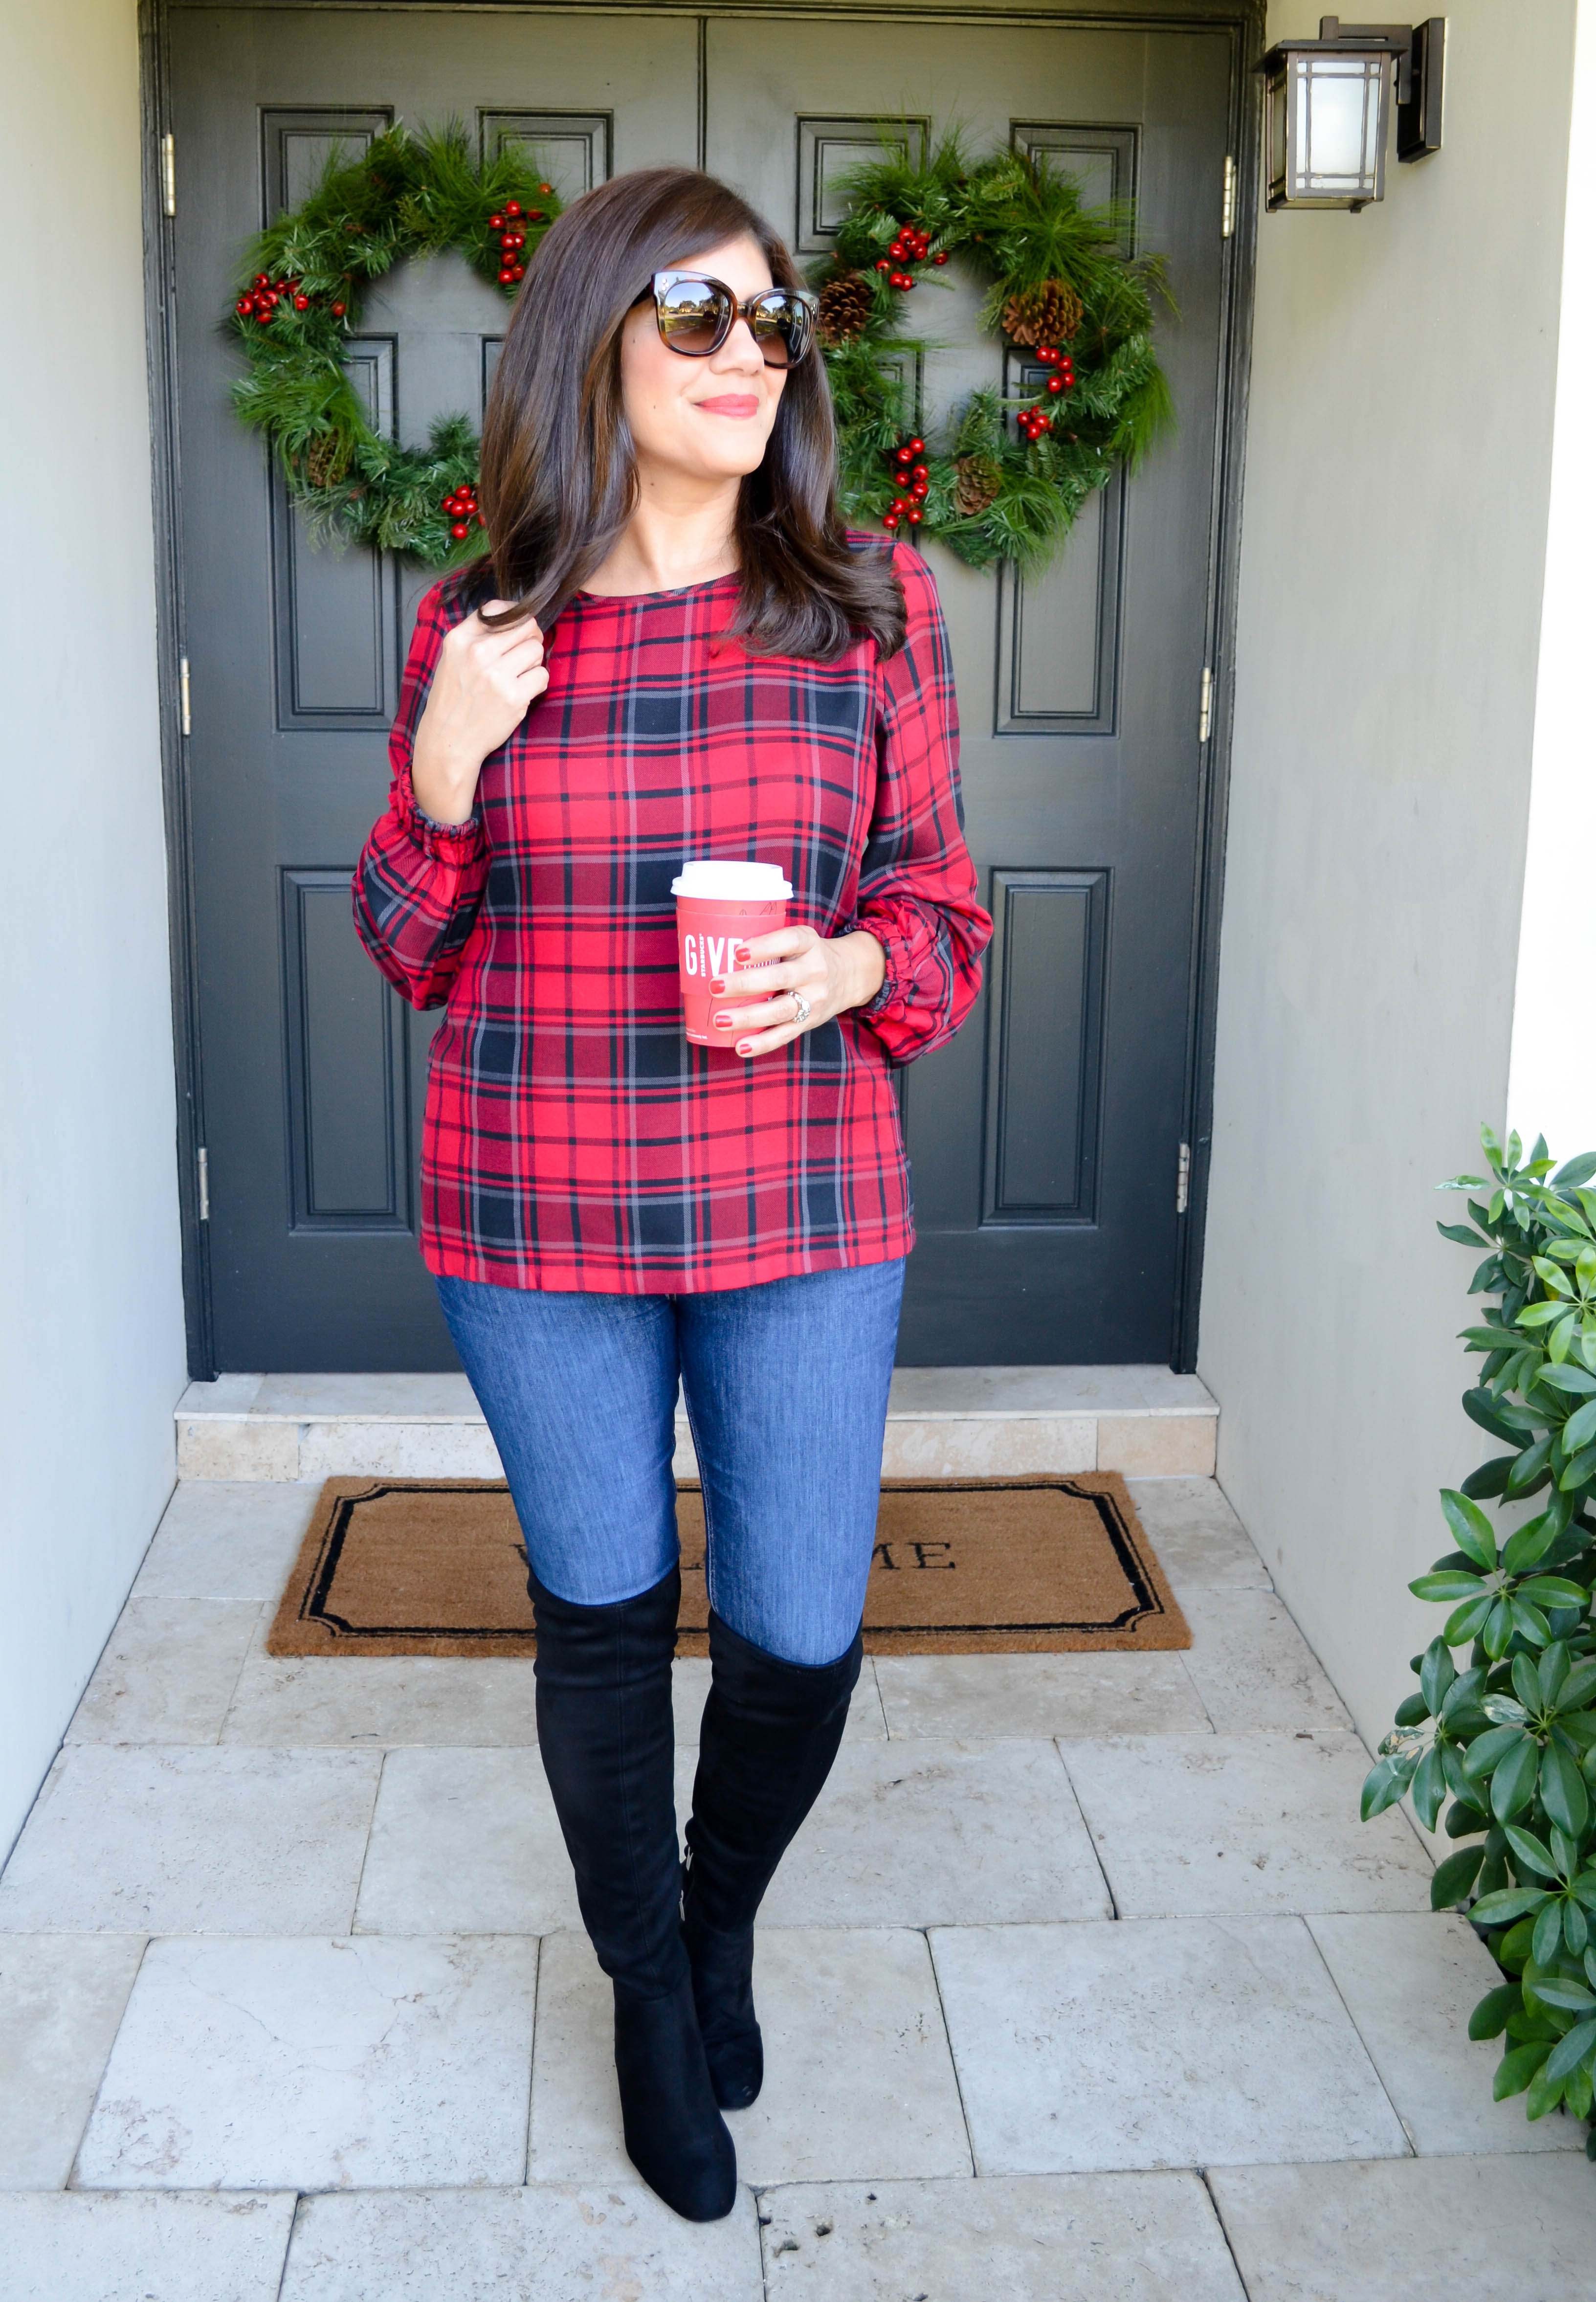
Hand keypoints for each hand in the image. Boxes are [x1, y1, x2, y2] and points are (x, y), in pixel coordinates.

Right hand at [411, 600, 548, 823]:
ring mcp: (495, 675)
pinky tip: (521, 693)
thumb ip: (477, 636)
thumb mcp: (452, 658)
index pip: (498, 609)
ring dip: (534, 662)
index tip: (516, 630)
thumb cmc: (453, 700)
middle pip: (525, 625)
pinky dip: (536, 684)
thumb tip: (515, 616)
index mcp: (459, 639)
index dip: (515, 617)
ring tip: (518, 676)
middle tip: (524, 654)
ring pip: (536, 649)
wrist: (448, 740)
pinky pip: (542, 675)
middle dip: (530, 638)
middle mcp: (477, 652)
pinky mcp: (513, 697)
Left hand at [709, 925, 885, 1057]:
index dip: (764, 947)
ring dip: (748, 1017)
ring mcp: (813, 999)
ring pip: (780, 1010)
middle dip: (745, 984)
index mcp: (808, 943)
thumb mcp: (798, 938)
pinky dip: (762, 1043)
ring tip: (719, 1019)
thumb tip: (715, 950)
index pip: (789, 941)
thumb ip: (769, 941)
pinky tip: (740, 1046)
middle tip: (715, 986)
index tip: (738, 953)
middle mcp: (814, 970)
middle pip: (780, 978)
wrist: (850, 975)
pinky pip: (785, 1035)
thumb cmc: (807, 954)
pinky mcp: (809, 1021)